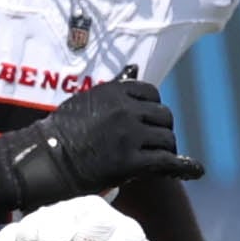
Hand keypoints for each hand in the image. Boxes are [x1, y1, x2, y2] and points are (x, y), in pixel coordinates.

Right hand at [2, 79, 202, 208]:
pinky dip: (182, 167)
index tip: (149, 123)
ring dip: (165, 150)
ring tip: (155, 160)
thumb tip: (132, 69)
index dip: (153, 110)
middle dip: (162, 131)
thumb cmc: (61, 134)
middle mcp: (125, 109)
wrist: (45, 161)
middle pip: (164, 116)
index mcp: (115, 91)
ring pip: (167, 139)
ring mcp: (129, 135)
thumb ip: (112, 92)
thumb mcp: (85, 101)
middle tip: (154, 145)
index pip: (152, 94)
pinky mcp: (130, 162)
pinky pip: (165, 161)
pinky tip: (194, 170)